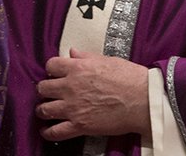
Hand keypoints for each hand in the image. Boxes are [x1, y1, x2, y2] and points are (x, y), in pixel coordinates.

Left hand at [35, 48, 149, 141]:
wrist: (143, 100)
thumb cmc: (129, 78)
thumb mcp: (106, 60)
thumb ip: (86, 57)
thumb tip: (72, 53)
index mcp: (77, 68)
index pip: (51, 65)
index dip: (52, 69)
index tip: (56, 73)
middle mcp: (70, 87)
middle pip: (43, 88)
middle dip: (45, 89)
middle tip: (50, 92)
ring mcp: (73, 108)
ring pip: (44, 109)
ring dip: (43, 109)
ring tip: (45, 110)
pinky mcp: (79, 126)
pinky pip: (55, 132)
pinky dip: (48, 132)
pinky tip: (46, 130)